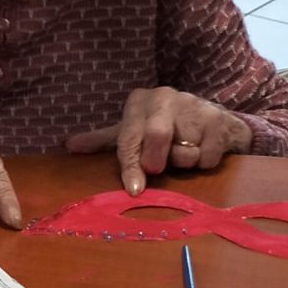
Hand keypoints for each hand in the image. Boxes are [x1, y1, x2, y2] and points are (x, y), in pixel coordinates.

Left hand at [66, 89, 253, 192]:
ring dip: (185, 162)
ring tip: (185, 151)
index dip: (130, 166)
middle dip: (158, 158)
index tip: (134, 189)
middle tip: (161, 167)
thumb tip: (69, 145)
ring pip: (185, 151)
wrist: (215, 117)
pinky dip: (205, 163)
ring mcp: (194, 106)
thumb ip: (103, 140)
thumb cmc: (165, 127)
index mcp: (139, 101)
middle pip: (157, 135)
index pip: (128, 138)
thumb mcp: (132, 130)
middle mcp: (164, 97)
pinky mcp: (218, 120)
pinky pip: (207, 157)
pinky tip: (204, 149)